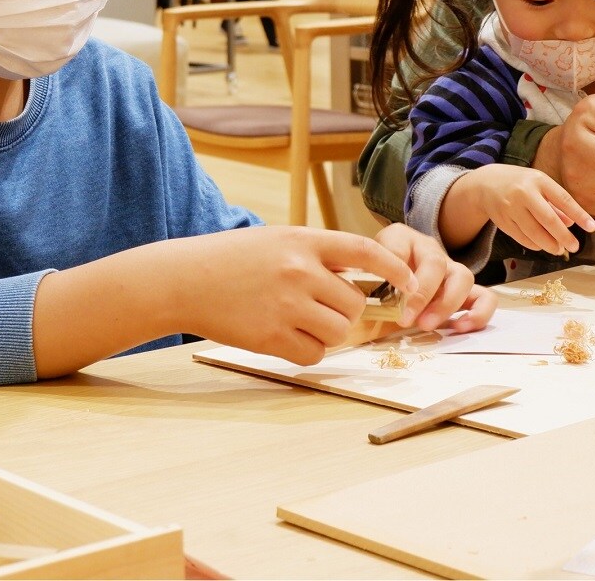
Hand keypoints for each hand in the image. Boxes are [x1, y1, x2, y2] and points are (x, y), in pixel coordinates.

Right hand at [181, 226, 418, 364]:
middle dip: (348, 310)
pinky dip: (308, 351)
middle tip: (324, 308)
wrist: (185, 279)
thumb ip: (316, 255)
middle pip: (354, 302)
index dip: (394, 268)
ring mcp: (286, 305)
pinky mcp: (271, 336)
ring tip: (301, 320)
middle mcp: (299, 271)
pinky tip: (286, 337)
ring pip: (338, 331)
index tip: (410, 280)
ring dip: (329, 332)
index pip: (365, 251)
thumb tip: (357, 280)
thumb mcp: (278, 240)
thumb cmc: (232, 258)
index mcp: (304, 241)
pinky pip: (313, 354)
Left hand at [375, 223, 496, 332]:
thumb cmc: (379, 271)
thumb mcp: (367, 266)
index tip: (390, 292)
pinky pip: (484, 297)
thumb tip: (382, 283)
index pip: (399, 246)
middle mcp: (430, 250)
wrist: (390, 272)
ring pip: (463, 277)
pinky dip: (478, 313)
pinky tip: (460, 328)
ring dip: (446, 304)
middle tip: (406, 319)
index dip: (396, 270)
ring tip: (427, 325)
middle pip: (436, 263)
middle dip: (422, 294)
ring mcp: (450, 269)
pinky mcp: (465, 290)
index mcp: (402, 239)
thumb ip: (370, 271)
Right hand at [445, 165, 594, 256]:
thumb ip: (556, 203)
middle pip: (548, 219)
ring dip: (550, 244)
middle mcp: (524, 193)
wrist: (486, 183)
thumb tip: (572, 223)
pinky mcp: (502, 221)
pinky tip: (542, 245)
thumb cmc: (520, 183)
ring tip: (559, 249)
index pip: (563, 199)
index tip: (592, 227)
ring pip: (534, 232)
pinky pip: (522, 238)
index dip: (579, 214)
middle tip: (575, 246)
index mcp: (538, 180)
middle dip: (564, 236)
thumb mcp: (539, 185)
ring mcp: (511, 208)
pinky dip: (535, 244)